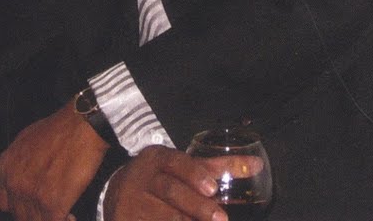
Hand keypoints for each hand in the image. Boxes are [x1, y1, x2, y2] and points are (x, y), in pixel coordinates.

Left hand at [0, 100, 108, 219]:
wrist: (81, 126)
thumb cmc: (60, 128)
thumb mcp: (26, 139)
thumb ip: (19, 163)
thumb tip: (24, 175)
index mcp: (5, 167)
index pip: (4, 203)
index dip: (21, 205)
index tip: (32, 205)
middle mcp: (14, 183)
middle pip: (19, 215)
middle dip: (36, 213)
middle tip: (50, 208)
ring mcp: (32, 195)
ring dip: (49, 218)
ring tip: (63, 213)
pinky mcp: (52, 204)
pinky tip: (71, 216)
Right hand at [104, 147, 226, 220]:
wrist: (115, 191)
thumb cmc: (160, 177)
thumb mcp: (182, 166)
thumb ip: (217, 167)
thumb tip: (257, 165)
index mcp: (156, 159)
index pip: (175, 162)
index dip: (194, 174)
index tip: (213, 189)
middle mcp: (140, 178)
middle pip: (171, 191)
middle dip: (197, 206)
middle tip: (221, 218)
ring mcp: (130, 202)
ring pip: (161, 215)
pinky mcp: (126, 220)